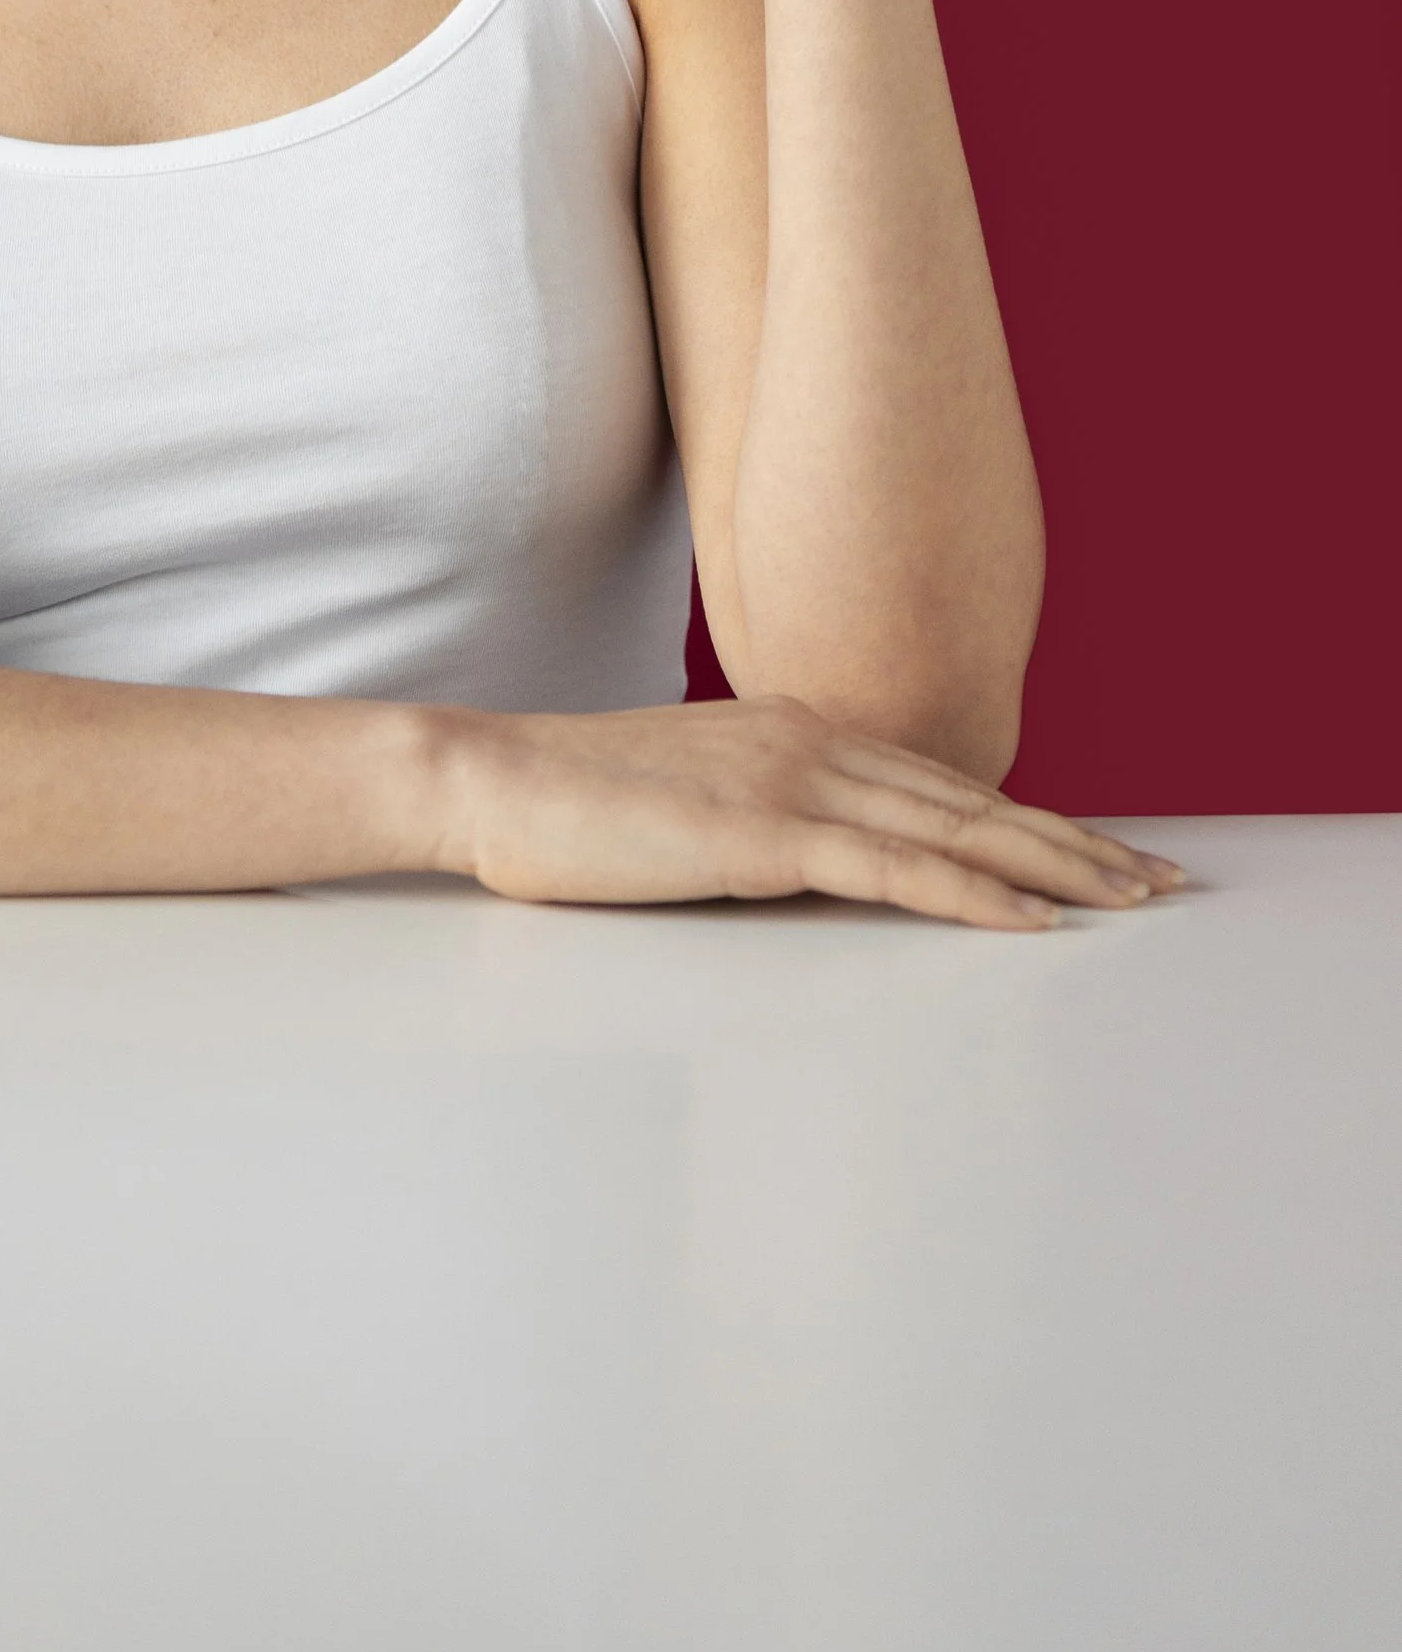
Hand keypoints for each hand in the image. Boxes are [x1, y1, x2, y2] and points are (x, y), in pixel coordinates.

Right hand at [429, 694, 1185, 929]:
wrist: (492, 777)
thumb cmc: (569, 808)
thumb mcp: (688, 801)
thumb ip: (760, 820)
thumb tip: (816, 866)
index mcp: (792, 729)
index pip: (938, 780)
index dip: (1027, 817)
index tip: (1096, 848)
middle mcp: (810, 739)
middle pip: (972, 797)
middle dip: (1073, 841)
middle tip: (1158, 877)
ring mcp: (792, 778)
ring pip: (957, 827)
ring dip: (1055, 867)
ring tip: (1128, 899)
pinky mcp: (767, 831)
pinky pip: (898, 866)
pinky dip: (976, 892)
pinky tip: (1032, 921)